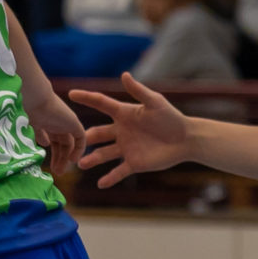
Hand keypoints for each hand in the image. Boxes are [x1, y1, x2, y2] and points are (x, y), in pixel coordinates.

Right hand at [26, 86, 85, 177]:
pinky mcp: (74, 123)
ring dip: (65, 158)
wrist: (33, 98)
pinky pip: (80, 139)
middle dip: (57, 158)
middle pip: (60, 144)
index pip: (50, 138)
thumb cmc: (23, 111)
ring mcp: (65, 122)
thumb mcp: (28, 126)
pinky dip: (78, 150)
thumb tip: (45, 144)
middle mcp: (56, 122)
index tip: (44, 162)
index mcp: (44, 121)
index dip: (49, 151)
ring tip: (60, 171)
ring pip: (68, 144)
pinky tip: (72, 160)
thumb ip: (37, 135)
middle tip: (55, 172)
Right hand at [71, 74, 193, 187]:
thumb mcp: (155, 102)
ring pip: (104, 154)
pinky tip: (100, 184)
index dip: (87, 98)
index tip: (71, 93)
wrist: (186, 139)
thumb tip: (124, 74)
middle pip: (98, 134)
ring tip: (81, 164)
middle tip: (73, 141)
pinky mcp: (134, 163)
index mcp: (124, 114)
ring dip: (92, 159)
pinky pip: (119, 171)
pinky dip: (110, 178)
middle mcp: (121, 131)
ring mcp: (126, 148)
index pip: (102, 104)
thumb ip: (138, 91)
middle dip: (85, 138)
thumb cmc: (171, 118)